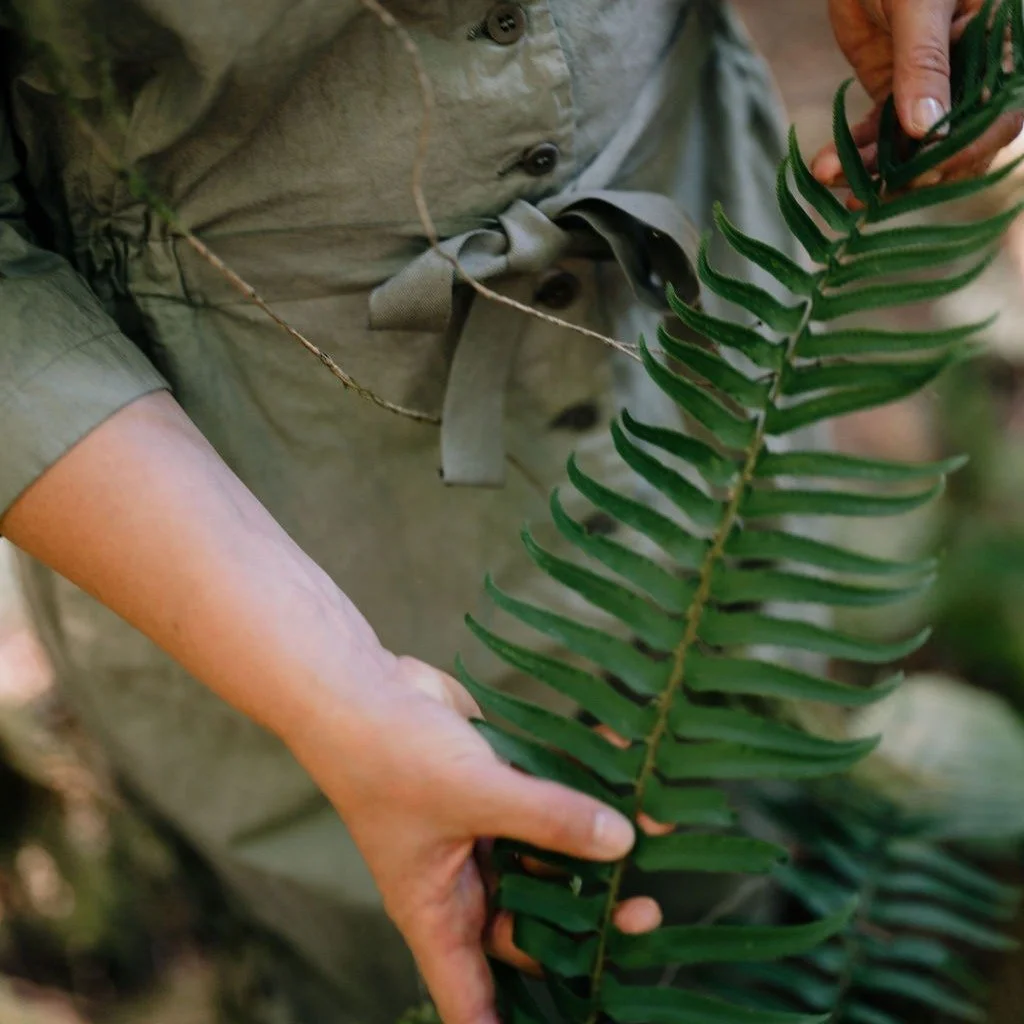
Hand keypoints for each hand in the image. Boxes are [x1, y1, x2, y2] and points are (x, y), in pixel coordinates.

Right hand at [288, 653, 660, 1023]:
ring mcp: (481, 831)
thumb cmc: (390, 758)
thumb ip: (549, 820)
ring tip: (657, 831)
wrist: (359, 685)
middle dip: (587, 924)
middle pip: (533, 926)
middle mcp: (462, 880)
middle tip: (645, 912)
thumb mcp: (473, 795)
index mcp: (438, 912)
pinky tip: (628, 765)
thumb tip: (625, 843)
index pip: (474, 1000)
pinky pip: (548, 796)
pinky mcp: (496, 783)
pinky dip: (584, 783)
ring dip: (596, 846)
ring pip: (548, 857)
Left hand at [813, 0, 1023, 190]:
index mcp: (1003, 51)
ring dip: (870, 168)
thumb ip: (924, 63)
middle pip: (952, 145)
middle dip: (907, 173)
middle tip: (864, 191)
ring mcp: (931, 89)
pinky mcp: (894, 93)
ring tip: (830, 177)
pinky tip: (823, 165)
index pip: (996, 119)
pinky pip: (877, 133)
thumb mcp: (919, 3)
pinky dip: (852, 150)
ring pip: (909, 146)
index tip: (921, 171)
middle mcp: (973, 78)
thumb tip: (928, 130)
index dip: (963, 151)